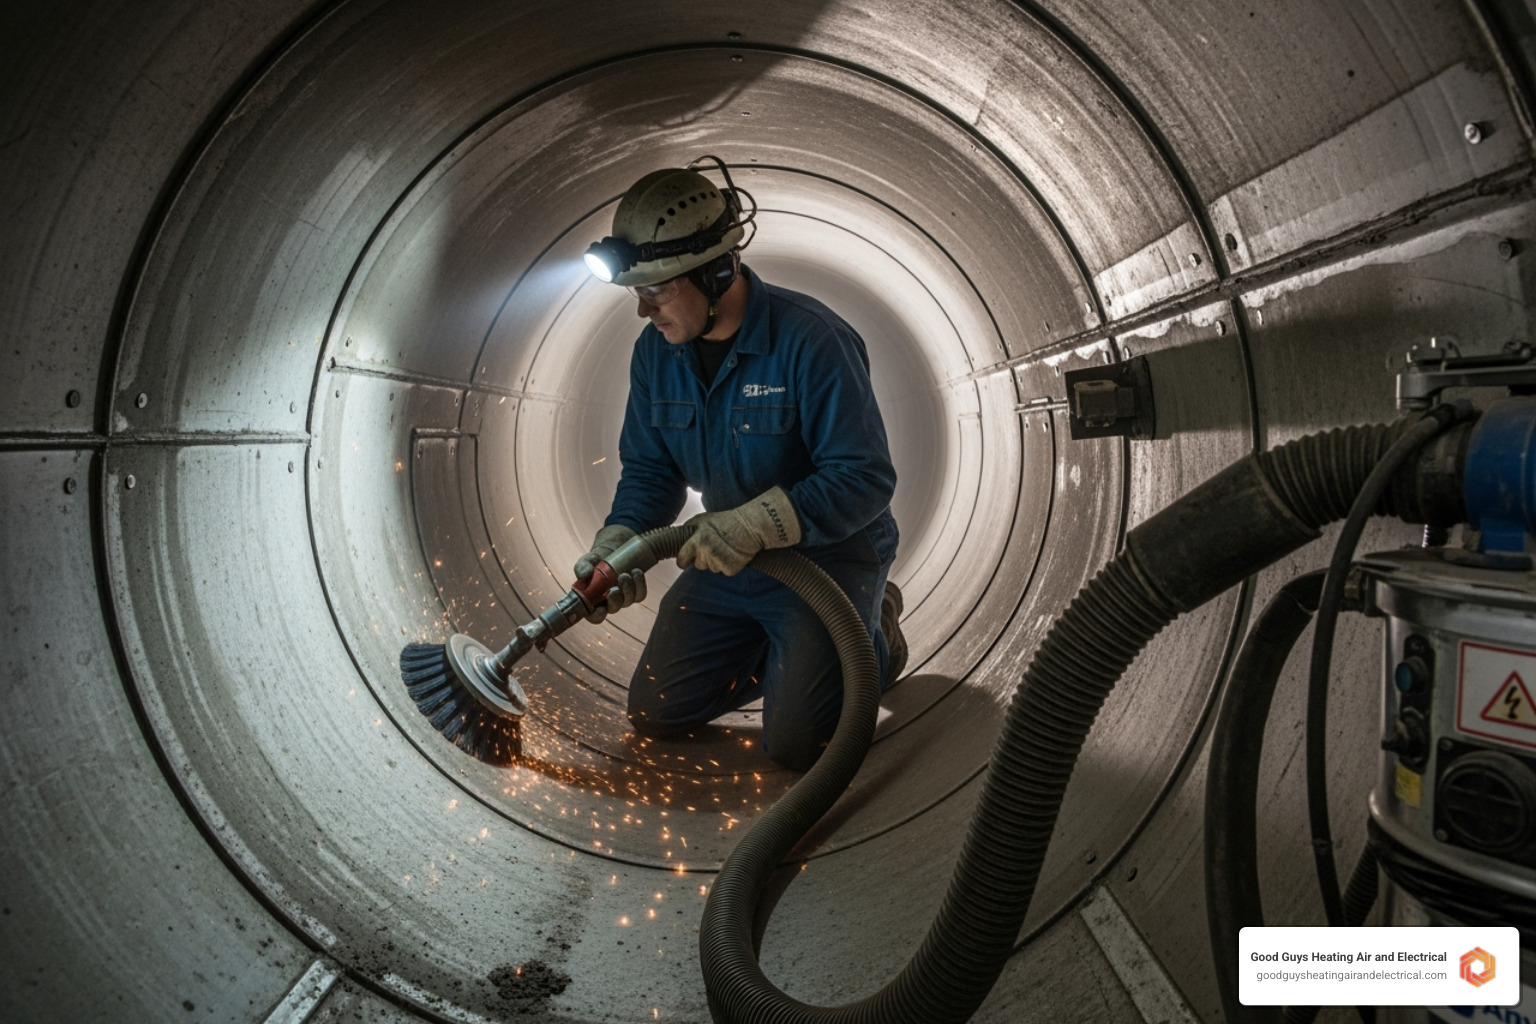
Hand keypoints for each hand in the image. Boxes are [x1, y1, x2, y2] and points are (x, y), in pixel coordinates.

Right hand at [575, 524, 639, 622]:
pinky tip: (636, 572)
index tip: (601, 609)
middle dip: (615, 600)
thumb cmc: (595, 561)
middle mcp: (609, 602)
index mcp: (593, 600)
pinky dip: (640, 584)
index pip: (594, 616)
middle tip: (614, 588)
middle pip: (614, 608)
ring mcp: (623, 597)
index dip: (597, 616)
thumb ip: (582, 567)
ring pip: (628, 601)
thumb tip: (584, 575)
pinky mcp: (636, 591)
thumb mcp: (586, 562)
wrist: (611, 551)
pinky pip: (640, 594)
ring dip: (628, 589)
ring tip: (625, 574)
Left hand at [676, 486, 801, 575]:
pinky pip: (724, 571)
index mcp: (696, 541)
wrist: (750, 526)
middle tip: (715, 546)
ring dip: (717, 561)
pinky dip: (728, 565)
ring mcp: (717, 562)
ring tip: (726, 548)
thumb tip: (677, 538)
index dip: (684, 560)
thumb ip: (688, 530)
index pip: (682, 559)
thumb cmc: (726, 521)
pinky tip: (733, 554)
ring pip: (712, 569)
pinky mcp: (729, 569)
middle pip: (699, 565)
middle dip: (704, 558)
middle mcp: (705, 553)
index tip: (686, 560)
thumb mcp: (703, 519)